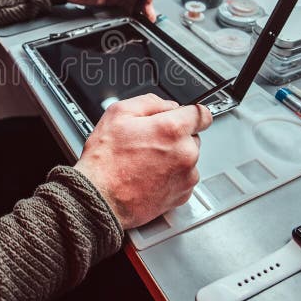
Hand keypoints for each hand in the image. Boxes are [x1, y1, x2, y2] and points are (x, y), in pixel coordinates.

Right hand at [74, 94, 211, 228]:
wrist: (100, 198)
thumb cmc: (105, 161)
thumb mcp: (118, 113)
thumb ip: (150, 102)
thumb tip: (167, 105)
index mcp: (172, 129)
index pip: (201, 114)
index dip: (189, 113)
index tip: (183, 117)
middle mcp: (185, 153)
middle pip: (193, 137)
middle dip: (175, 137)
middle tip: (149, 142)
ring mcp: (186, 176)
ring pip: (188, 158)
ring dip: (174, 157)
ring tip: (146, 162)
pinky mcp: (183, 194)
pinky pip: (184, 178)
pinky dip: (171, 176)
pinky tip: (149, 176)